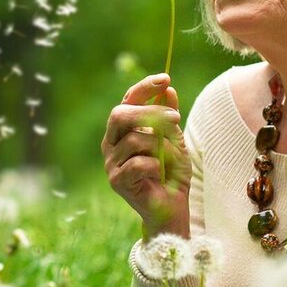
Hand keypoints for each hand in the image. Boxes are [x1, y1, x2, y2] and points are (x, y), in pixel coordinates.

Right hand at [102, 73, 190, 235]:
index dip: (144, 87)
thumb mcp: (175, 140)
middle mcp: (112, 143)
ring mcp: (111, 162)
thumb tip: (168, 90)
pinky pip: (139, 162)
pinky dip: (156, 165)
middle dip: (149, 112)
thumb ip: (169, 118)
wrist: (171, 208)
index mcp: (123, 130)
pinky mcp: (116, 181)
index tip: (165, 78)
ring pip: (135, 139)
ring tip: (170, 160)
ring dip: (161, 147)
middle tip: (175, 118)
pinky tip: (160, 174)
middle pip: (120, 114)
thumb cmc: (171, 174)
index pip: (128, 100)